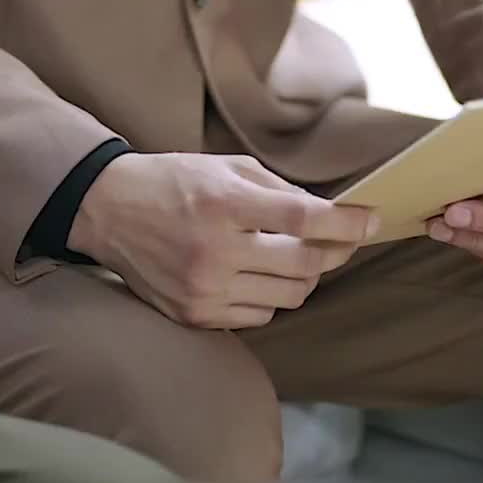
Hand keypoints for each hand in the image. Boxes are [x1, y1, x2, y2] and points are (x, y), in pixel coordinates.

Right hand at [68, 152, 378, 327]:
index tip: (371, 220)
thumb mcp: (227, 167)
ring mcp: (204, 289)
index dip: (347, 223)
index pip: (305, 219)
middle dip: (336, 252)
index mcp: (225, 204)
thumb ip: (278, 190)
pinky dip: (272, 296)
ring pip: (289, 296)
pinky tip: (259, 274)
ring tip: (298, 255)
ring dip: (305, 276)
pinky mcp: (196, 315)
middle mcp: (215, 251)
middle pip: (305, 265)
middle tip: (344, 241)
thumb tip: (329, 213)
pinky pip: (260, 315)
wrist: (110, 210)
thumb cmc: (175, 180)